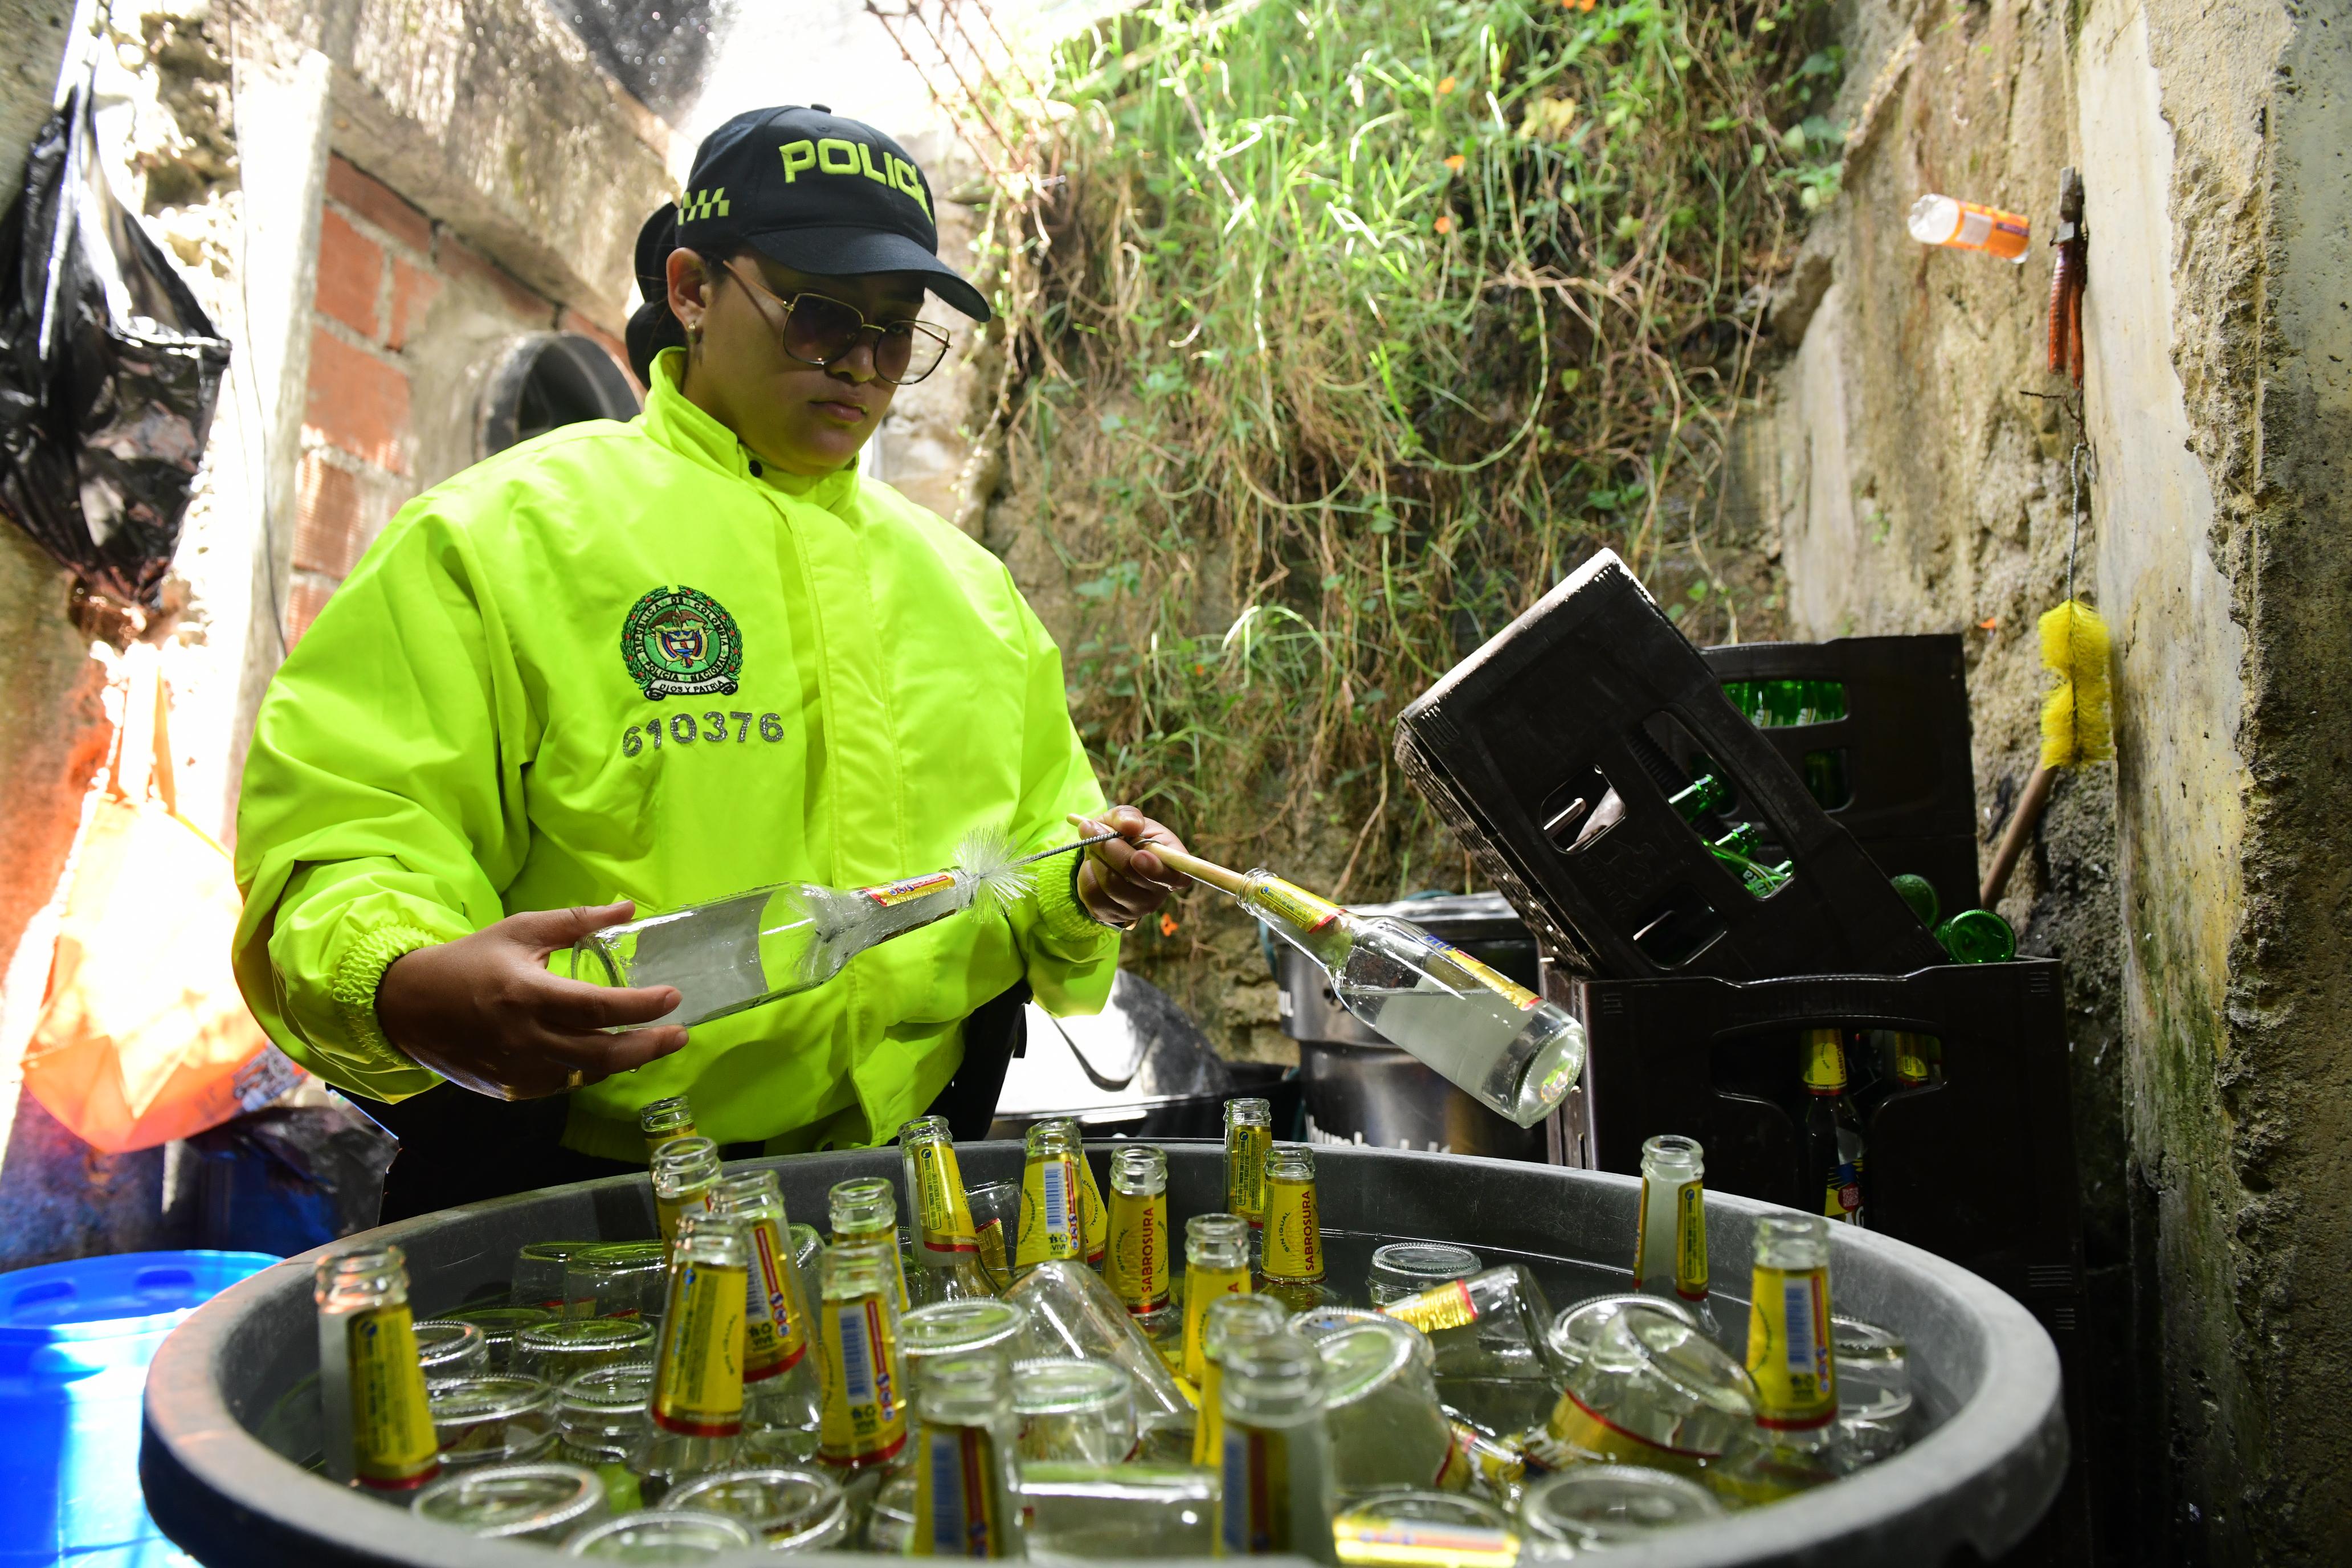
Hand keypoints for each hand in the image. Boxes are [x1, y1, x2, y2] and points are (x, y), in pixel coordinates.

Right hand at [376, 903, 689, 1100]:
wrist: (409, 1008)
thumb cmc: (470, 962)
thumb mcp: (520, 930)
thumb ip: (576, 922)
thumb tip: (629, 909)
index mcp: (528, 995)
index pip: (598, 1008)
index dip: (642, 1007)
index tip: (674, 998)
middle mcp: (526, 1039)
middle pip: (602, 1055)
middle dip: (649, 1047)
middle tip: (681, 1035)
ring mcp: (519, 1071)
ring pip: (586, 1075)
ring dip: (624, 1061)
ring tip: (652, 1043)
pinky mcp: (512, 1089)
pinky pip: (563, 1084)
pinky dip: (589, 1070)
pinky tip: (607, 1054)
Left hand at [1071, 805, 1191, 928]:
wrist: (1105, 856)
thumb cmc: (1125, 835)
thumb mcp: (1127, 818)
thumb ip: (1128, 816)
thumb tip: (1131, 826)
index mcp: (1173, 866)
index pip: (1176, 877)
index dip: (1157, 869)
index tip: (1138, 855)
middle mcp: (1159, 892)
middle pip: (1134, 875)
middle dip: (1109, 847)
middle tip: (1089, 827)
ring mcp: (1136, 908)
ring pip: (1110, 883)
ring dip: (1095, 857)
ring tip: (1091, 841)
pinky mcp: (1112, 914)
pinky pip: (1093, 893)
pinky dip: (1087, 871)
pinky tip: (1092, 863)